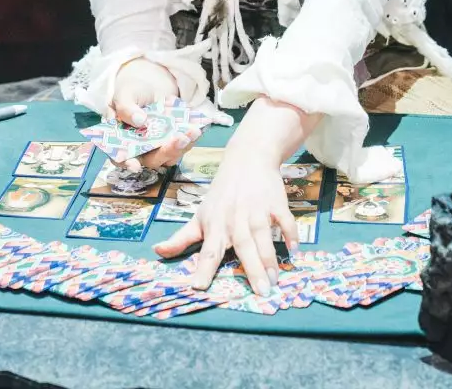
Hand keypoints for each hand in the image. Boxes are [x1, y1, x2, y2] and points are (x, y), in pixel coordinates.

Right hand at [109, 58, 198, 171]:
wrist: (152, 83)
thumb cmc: (133, 90)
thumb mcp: (125, 94)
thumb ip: (126, 107)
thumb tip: (140, 121)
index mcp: (121, 139)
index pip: (120, 157)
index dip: (127, 163)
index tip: (135, 166)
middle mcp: (140, 148)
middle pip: (151, 159)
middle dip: (166, 152)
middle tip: (180, 139)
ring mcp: (158, 146)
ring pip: (169, 156)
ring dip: (182, 147)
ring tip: (193, 131)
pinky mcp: (172, 141)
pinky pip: (182, 146)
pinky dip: (190, 139)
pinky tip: (196, 128)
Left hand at [153, 146, 298, 295]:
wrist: (247, 158)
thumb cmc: (221, 193)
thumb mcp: (200, 214)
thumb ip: (182, 237)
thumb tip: (157, 251)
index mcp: (215, 225)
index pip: (208, 250)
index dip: (203, 268)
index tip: (199, 287)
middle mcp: (235, 219)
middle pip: (242, 246)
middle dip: (252, 269)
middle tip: (261, 293)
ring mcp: (256, 210)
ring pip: (263, 236)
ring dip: (270, 258)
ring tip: (275, 280)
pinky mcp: (275, 202)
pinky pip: (284, 221)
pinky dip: (290, 235)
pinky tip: (294, 250)